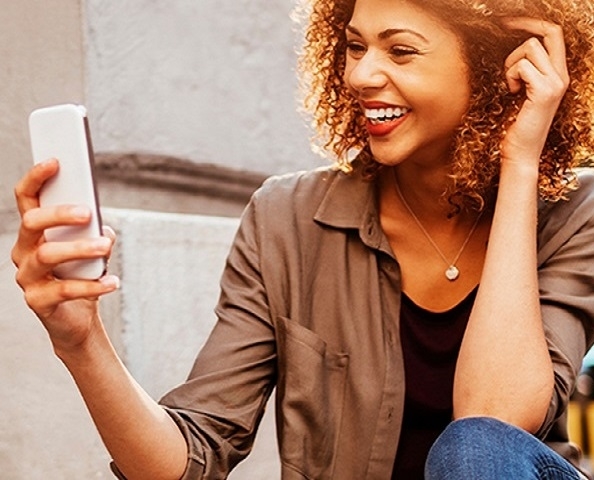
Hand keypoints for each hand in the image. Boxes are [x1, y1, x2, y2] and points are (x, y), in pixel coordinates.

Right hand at [11, 159, 118, 353]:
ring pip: (48, 255)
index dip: (36, 178)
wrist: (78, 318)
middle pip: (32, 223)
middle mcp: (24, 251)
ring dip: (80, 248)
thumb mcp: (91, 247)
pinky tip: (113, 282)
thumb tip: (100, 227)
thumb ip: (93, 231)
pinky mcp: (38, 302)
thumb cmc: (82, 274)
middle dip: (59, 214)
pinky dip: (93, 285)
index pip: (26, 199)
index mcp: (34, 233)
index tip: (55, 161)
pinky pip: (65, 289)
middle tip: (87, 212)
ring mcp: (27, 277)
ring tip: (106, 246)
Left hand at [501, 17, 569, 168]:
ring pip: (529, 48)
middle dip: (523, 27)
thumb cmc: (514, 127)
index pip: (553, 34)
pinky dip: (510, 76)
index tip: (510, 21)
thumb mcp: (519, 93)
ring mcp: (556, 82)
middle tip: (502, 28)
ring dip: (511, 64)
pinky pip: (522, 66)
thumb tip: (509, 50)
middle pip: (548, 33)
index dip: (533, 23)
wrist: (519, 153)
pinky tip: (512, 93)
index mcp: (557, 74)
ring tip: (510, 85)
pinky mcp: (545, 91)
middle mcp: (561, 75)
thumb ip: (522, 72)